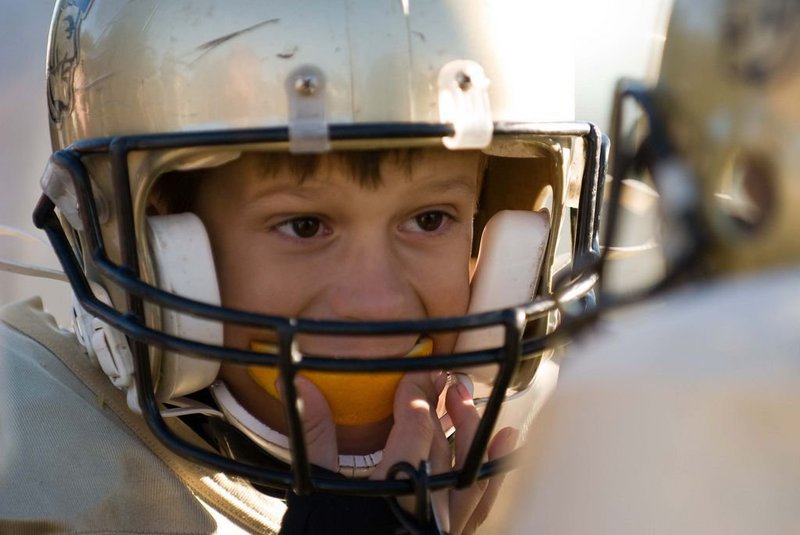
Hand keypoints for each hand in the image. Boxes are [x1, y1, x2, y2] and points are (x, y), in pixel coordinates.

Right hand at [295, 372, 517, 534]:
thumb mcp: (316, 491)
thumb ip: (317, 436)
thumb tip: (303, 387)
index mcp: (393, 488)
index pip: (416, 427)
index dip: (415, 394)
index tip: (410, 376)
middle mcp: (428, 506)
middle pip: (443, 444)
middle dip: (441, 405)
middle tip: (438, 379)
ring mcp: (446, 525)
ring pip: (471, 469)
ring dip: (471, 430)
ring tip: (465, 399)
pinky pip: (484, 501)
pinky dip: (495, 469)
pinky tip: (507, 443)